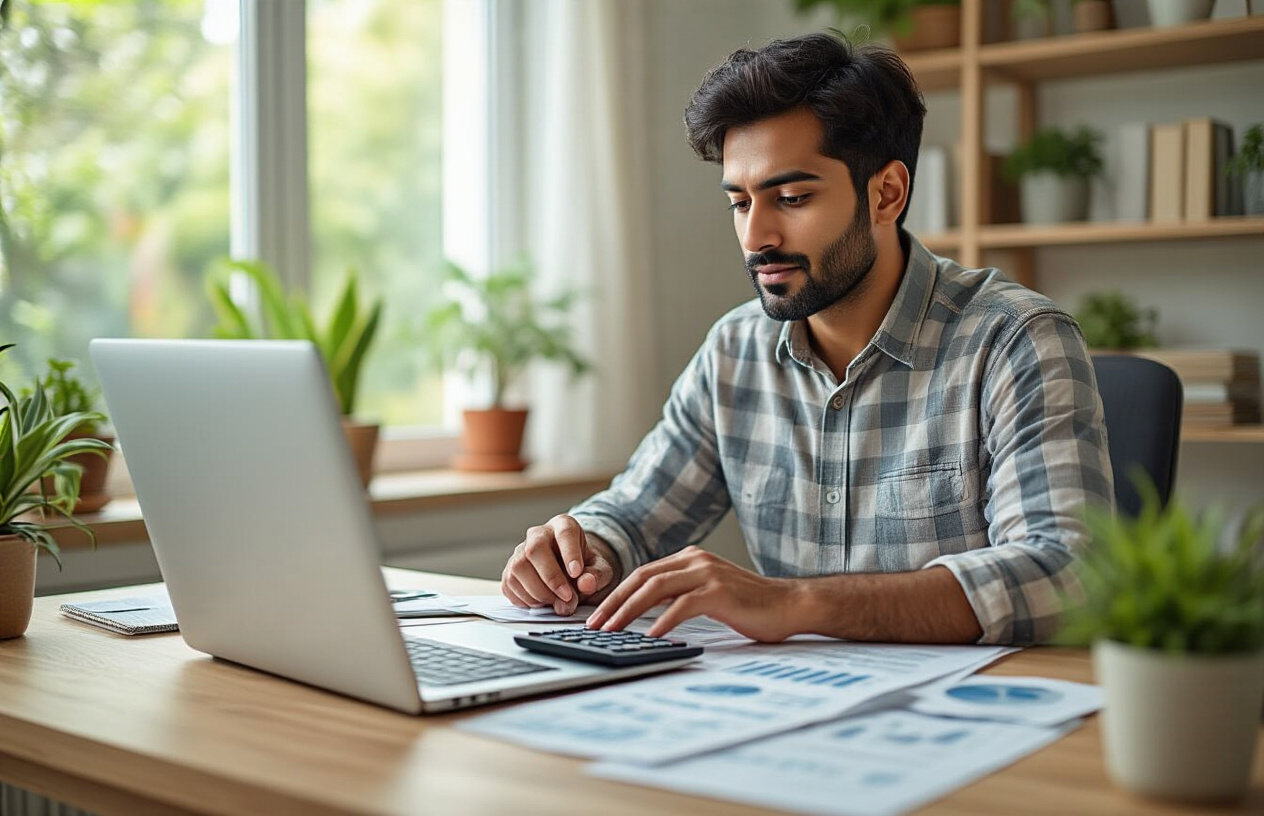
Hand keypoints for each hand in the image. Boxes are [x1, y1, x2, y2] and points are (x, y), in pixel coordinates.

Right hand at [500, 514, 616, 615]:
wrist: (568, 572)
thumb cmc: (583, 566)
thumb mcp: (599, 569)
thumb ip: (596, 575)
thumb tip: (586, 582)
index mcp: (563, 525)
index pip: (565, 532)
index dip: (570, 553)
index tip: (577, 573)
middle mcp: (538, 535)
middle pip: (535, 549)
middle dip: (551, 578)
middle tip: (568, 597)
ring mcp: (519, 552)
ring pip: (519, 568)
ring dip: (539, 592)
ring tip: (558, 603)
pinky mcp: (509, 571)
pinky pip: (510, 585)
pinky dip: (527, 600)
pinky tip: (543, 603)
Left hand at [586, 545, 800, 641]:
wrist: (791, 605)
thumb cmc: (751, 606)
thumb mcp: (709, 594)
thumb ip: (682, 595)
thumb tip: (648, 613)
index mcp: (689, 559)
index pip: (643, 574)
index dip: (617, 594)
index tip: (599, 616)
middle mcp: (695, 561)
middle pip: (642, 578)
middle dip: (614, 603)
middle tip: (595, 625)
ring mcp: (707, 573)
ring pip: (655, 589)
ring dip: (628, 611)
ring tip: (612, 631)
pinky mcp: (719, 592)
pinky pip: (682, 606)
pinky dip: (662, 621)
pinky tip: (649, 636)